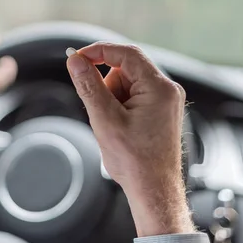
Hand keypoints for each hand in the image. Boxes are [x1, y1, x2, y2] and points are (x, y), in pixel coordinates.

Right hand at [66, 42, 193, 236]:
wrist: (153, 190)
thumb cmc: (135, 161)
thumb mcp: (105, 119)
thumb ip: (89, 86)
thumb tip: (75, 61)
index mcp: (159, 88)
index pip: (126, 54)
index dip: (98, 51)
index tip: (77, 58)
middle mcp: (167, 90)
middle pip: (126, 68)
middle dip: (106, 84)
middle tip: (98, 108)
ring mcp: (165, 100)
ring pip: (128, 82)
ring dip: (112, 97)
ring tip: (113, 125)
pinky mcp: (160, 110)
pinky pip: (134, 95)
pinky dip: (120, 105)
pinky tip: (120, 127)